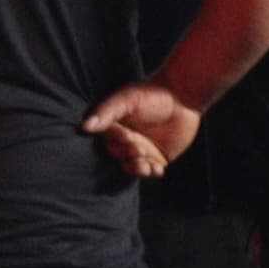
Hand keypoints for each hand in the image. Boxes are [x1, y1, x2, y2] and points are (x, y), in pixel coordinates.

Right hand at [82, 84, 199, 178]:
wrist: (183, 97)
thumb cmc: (152, 95)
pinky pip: (152, 171)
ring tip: (146, 165)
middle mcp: (126, 142)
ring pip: (134, 167)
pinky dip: (153, 172)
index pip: (109, 142)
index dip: (117, 143)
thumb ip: (107, 112)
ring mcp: (142, 150)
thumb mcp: (126, 100)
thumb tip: (85, 127)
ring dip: (138, 169)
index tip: (128, 136)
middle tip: (139, 148)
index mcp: (115, 129)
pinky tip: (158, 169)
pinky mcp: (159, 157)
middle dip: (128, 155)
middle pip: (120, 157)